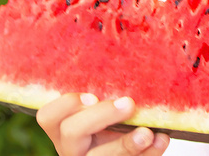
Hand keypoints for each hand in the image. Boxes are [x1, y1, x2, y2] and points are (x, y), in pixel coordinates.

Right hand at [37, 92, 170, 155]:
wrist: (121, 149)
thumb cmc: (110, 121)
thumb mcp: (99, 110)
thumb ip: (103, 96)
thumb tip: (131, 62)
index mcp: (62, 127)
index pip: (47, 116)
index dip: (65, 105)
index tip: (92, 95)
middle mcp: (70, 147)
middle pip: (72, 132)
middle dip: (100, 116)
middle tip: (128, 103)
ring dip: (126, 143)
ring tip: (148, 132)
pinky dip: (149, 153)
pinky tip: (161, 139)